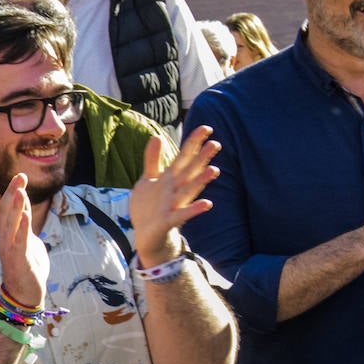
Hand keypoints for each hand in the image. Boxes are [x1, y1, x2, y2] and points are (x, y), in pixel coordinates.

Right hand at [0, 173, 48, 307]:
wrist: (25, 294)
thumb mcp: (29, 241)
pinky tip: (25, 214)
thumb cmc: (28, 268)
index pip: (8, 208)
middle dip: (13, 193)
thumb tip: (24, 207)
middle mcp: (6, 239)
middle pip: (7, 212)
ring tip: (19, 190)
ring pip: (11, 224)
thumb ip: (25, 225)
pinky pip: (20, 240)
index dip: (13, 191)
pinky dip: (22, 226)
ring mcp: (11, 249)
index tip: (21, 175)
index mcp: (9, 234)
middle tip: (20, 176)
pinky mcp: (19, 259)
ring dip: (15, 206)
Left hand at [129, 128, 220, 266]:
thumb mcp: (149, 180)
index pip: (183, 158)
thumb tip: (156, 136)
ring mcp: (174, 205)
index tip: (206, 127)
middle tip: (216, 144)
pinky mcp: (168, 221)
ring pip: (189, 191)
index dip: (193, 143)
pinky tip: (208, 204)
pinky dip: (194, 209)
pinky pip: (182, 215)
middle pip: (190, 172)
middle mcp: (176, 190)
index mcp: (171, 179)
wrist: (147, 236)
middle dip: (202, 159)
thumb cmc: (150, 207)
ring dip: (201, 181)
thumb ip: (152, 159)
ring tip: (215, 170)